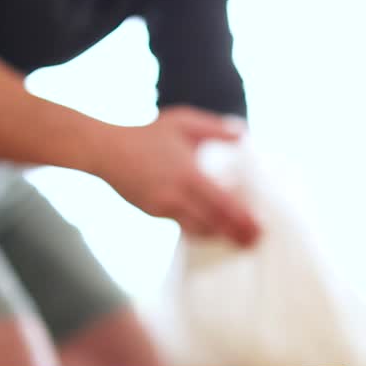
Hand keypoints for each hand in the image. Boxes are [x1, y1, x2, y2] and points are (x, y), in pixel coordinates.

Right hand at [95, 106, 261, 246]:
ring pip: (197, 229)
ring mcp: (164, 207)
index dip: (242, 219)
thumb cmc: (147, 134)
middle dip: (235, 235)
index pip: (222, 204)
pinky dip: (199, 230)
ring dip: (218, 235)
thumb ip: (215, 128)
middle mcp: (177, 196)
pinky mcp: (153, 212)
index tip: (258, 229)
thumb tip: (244, 134)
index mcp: (189, 174)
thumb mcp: (183, 122)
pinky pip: (182, 225)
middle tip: (254, 243)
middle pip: (213, 223)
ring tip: (236, 240)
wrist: (107, 151)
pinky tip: (210, 231)